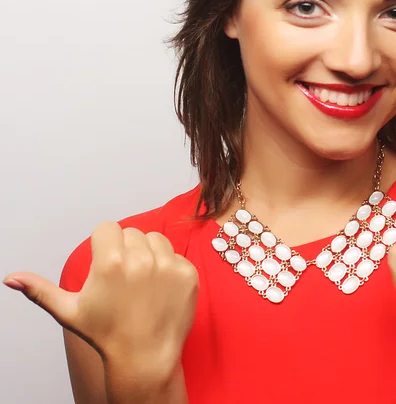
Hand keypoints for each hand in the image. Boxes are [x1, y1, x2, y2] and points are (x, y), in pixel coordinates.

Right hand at [3, 222, 198, 378]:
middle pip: (131, 233)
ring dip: (149, 254)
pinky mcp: (187, 273)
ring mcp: (168, 265)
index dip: (104, 245)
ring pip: (155, 239)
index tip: (105, 265)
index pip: (107, 228)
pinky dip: (170, 268)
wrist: (144, 358)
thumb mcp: (70, 311)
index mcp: (109, 261)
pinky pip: (176, 255)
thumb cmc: (106, 333)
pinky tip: (160, 291)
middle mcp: (141, 259)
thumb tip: (11, 278)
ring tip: (142, 284)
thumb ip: (41, 290)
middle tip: (123, 280)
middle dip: (126, 250)